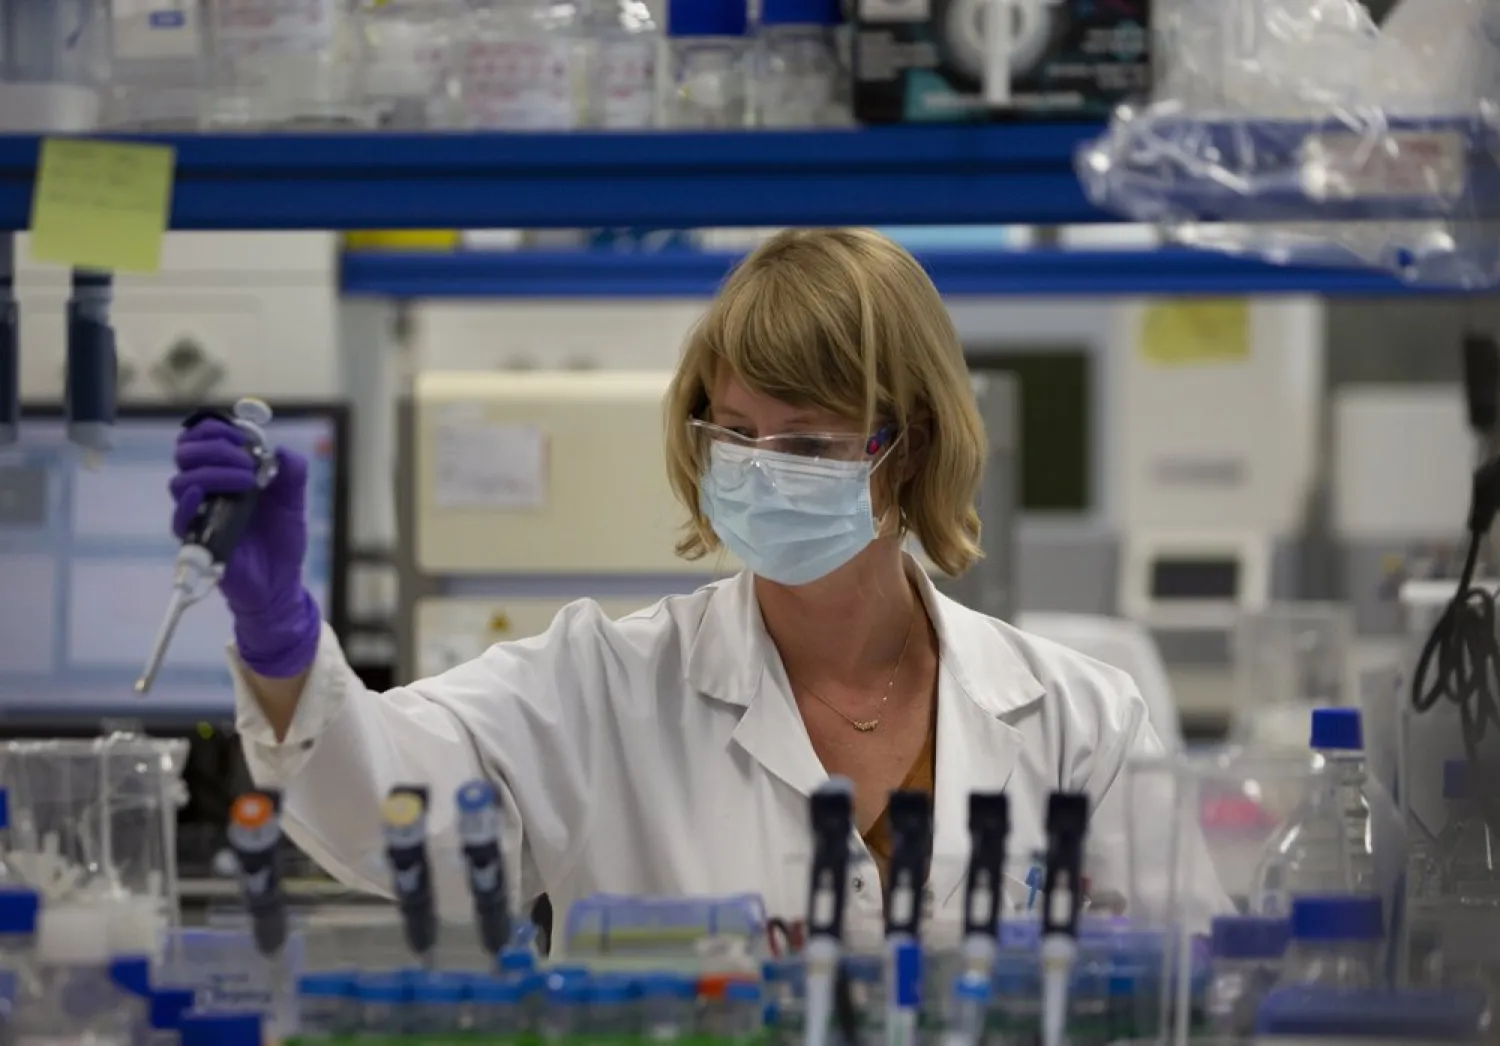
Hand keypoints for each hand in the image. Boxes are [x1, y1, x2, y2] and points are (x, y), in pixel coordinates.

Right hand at [170, 416, 319, 677]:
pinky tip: (203, 495)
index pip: (202, 439)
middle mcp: (207, 490)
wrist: (281, 580)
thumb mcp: (294, 500)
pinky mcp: (197, 540)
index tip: (241, 436)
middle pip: (185, 453)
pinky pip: (180, 518)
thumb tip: (280, 450)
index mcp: (226, 473)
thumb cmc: (282, 538)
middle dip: (214, 447)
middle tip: (246, 460)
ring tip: (247, 482)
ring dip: (213, 472)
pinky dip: (187, 502)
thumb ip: (293, 472)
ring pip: (181, 481)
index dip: (214, 429)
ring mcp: (200, 514)